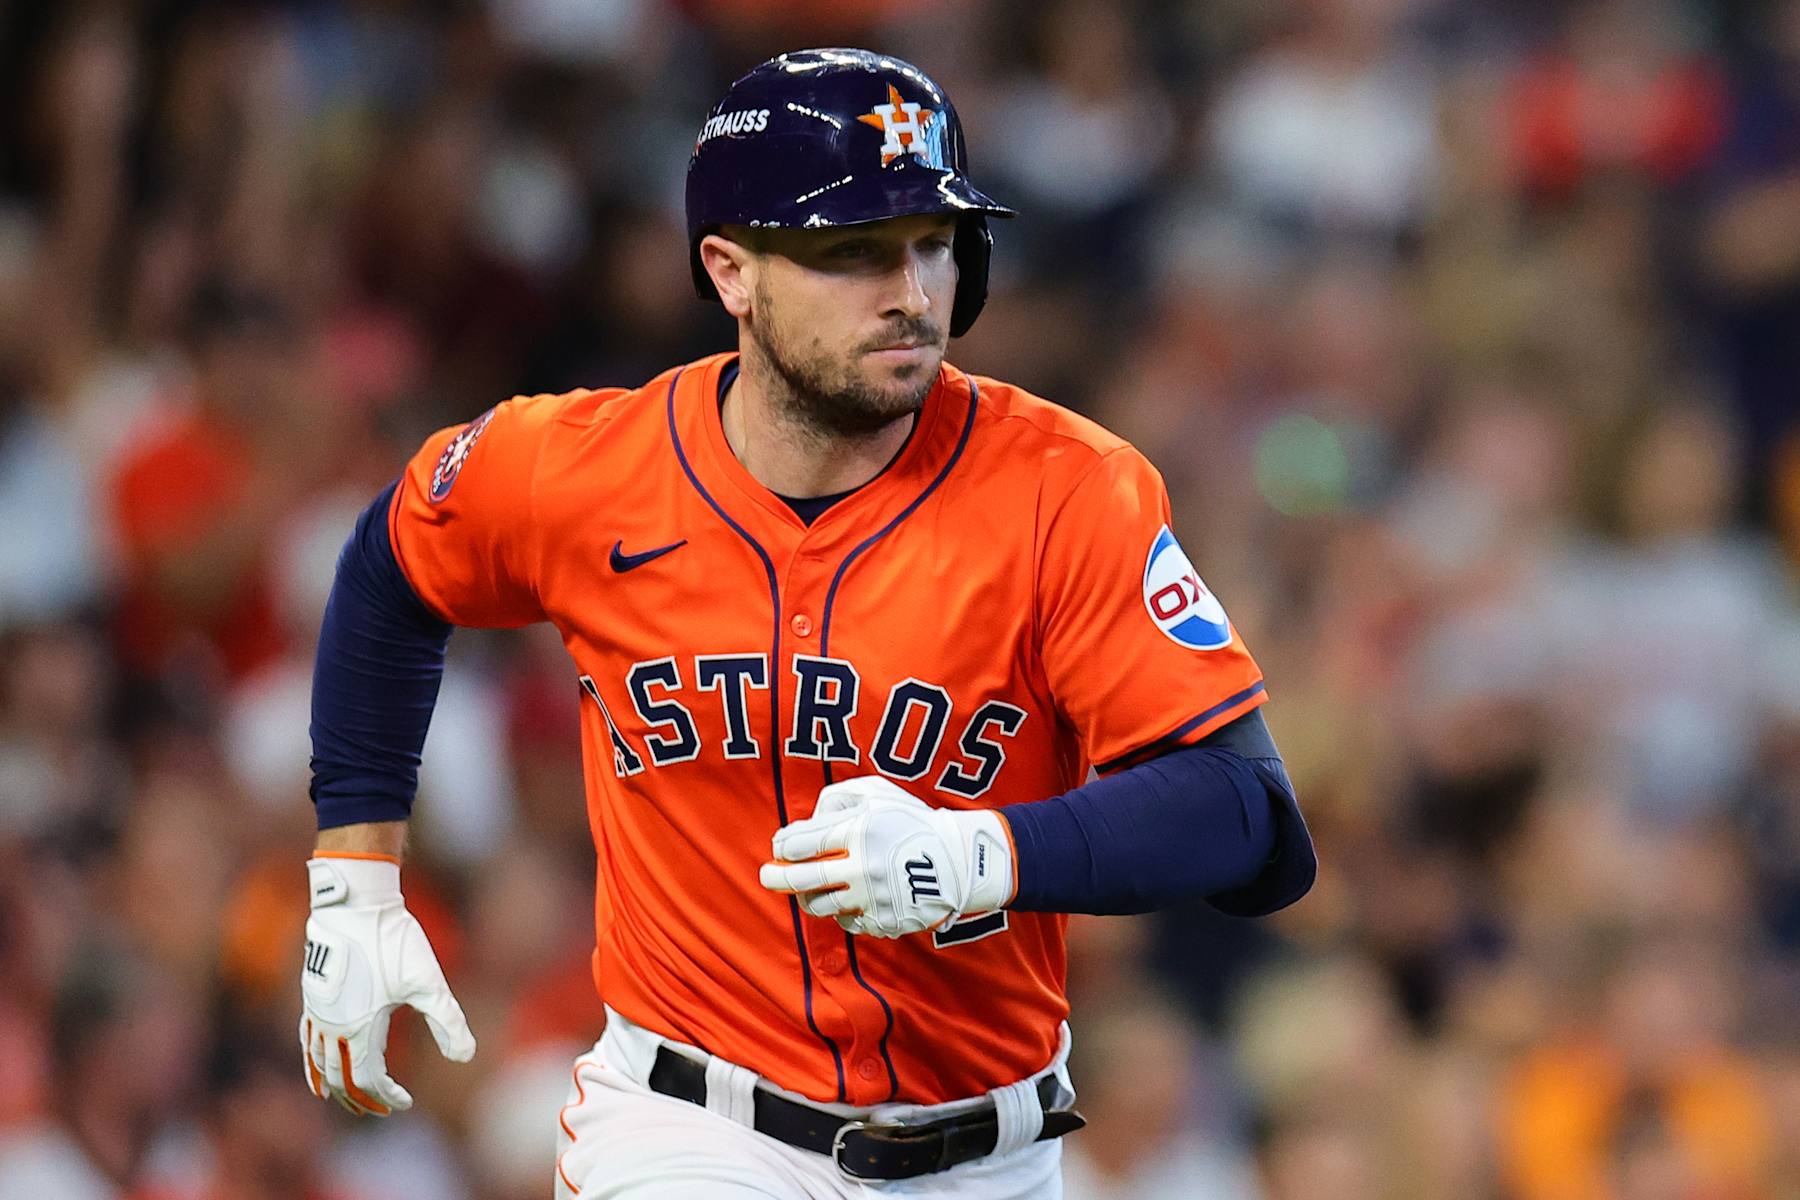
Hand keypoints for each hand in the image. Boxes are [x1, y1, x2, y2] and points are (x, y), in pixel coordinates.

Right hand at [299, 856, 475, 1114]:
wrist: (356, 903)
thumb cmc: (392, 940)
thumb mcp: (428, 981)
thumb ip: (447, 1020)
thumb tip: (467, 1057)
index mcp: (358, 1029)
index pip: (368, 1079)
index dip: (386, 1096)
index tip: (405, 1103)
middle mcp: (331, 1025)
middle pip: (338, 1078)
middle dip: (358, 1098)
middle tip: (379, 1110)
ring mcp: (317, 1010)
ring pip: (316, 1062)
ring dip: (331, 1084)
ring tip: (340, 1098)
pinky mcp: (312, 993)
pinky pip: (306, 1037)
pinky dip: (310, 1059)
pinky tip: (317, 1058)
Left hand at [759, 777, 1014, 938]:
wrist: (959, 860)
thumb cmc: (912, 820)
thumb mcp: (877, 792)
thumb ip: (836, 798)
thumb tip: (806, 823)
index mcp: (859, 830)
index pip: (801, 843)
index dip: (783, 846)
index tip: (780, 848)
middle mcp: (863, 866)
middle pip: (802, 879)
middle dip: (776, 878)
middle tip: (765, 876)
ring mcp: (873, 898)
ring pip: (820, 906)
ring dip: (808, 898)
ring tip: (808, 889)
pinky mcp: (883, 922)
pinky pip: (847, 922)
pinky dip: (842, 911)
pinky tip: (851, 898)